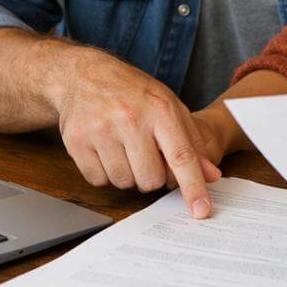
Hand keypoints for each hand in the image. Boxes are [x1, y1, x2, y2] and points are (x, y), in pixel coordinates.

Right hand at [53, 50, 221, 217]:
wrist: (84, 75)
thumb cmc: (132, 92)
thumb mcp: (169, 106)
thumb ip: (192, 142)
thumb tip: (210, 176)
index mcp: (159, 109)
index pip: (181, 156)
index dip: (193, 186)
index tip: (201, 210)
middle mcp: (130, 119)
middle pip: (151, 179)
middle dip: (153, 175)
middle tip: (147, 154)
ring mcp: (101, 131)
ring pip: (125, 183)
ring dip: (128, 174)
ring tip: (124, 148)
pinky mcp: (77, 142)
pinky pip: (99, 181)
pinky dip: (105, 172)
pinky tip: (105, 149)